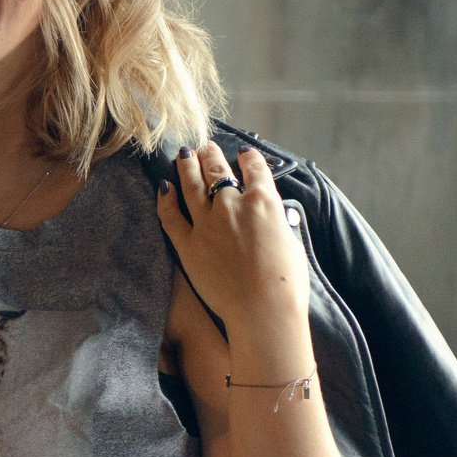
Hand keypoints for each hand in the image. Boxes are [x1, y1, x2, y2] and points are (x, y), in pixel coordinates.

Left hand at [155, 143, 309, 333]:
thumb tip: (277, 217)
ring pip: (192, 185)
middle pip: (218, 172)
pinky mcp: (188, 244)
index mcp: (264, 202)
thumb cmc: (286, 283)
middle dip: (212, 156)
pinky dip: (166, 198)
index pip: (255, 169)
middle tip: (207, 147)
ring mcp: (206, 224)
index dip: (249, 158)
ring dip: (188, 166)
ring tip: (185, 154)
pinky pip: (170, 215)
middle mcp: (233, 206)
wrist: (262, 309)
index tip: (244, 152)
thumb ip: (280, 224)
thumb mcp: (292, 243)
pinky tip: (163, 186)